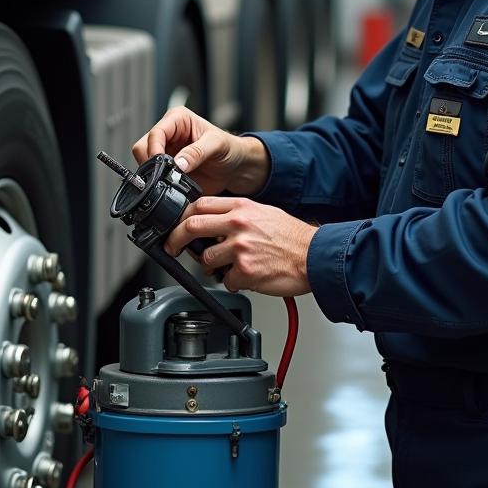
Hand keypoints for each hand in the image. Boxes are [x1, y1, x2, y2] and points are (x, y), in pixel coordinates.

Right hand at [131, 106, 270, 196]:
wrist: (236, 168)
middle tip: (165, 176)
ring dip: (155, 175)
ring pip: (145, 164)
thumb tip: (178, 164)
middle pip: (143, 148)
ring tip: (173, 182)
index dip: (155, 149)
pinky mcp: (166, 169)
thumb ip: (197, 152)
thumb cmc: (229, 148)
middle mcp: (168, 135)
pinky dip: (159, 184)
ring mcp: (166, 153)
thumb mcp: (217, 145)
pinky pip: (153, 178)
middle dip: (151, 164)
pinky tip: (172, 187)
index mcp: (177, 119)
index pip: (156, 133)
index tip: (162, 165)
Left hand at [164, 196, 316, 297]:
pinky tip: (249, 276)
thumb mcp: (262, 213)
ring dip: (213, 267)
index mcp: (241, 207)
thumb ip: (235, 215)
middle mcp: (238, 224)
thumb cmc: (291, 237)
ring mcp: (240, 247)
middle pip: (191, 226)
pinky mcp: (245, 270)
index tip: (177, 227)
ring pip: (206, 259)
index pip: (199, 205)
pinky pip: (227, 281)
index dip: (182, 217)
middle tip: (174, 248)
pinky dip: (235, 282)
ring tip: (230, 267)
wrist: (314, 255)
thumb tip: (211, 225)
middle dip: (176, 240)